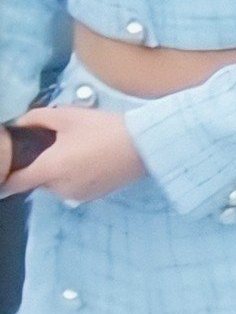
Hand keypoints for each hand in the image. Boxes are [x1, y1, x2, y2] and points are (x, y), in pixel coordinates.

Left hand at [0, 107, 145, 202]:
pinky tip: (94, 161)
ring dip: (61, 172)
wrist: (144, 145)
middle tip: (60, 146)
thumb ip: (38, 118)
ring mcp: (76, 195)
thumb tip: (20, 124)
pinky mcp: (93, 197)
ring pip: (57, 184)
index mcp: (48, 169)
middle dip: (43, 165)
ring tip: (81, 152)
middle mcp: (58, 188)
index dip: (7, 176)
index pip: (13, 183)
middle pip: (38, 180)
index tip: (11, 167)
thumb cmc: (104, 129)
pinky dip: (77, 177)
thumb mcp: (70, 116)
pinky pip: (74, 188)